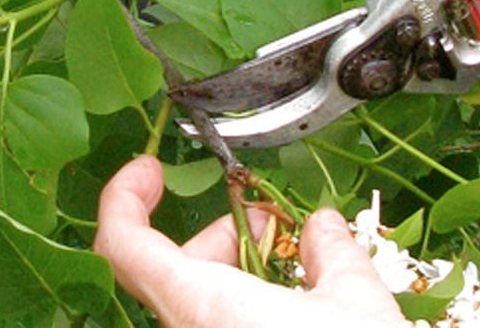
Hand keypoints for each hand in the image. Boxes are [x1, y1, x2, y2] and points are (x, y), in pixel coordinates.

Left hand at [94, 156, 409, 327]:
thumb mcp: (356, 302)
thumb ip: (332, 253)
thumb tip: (323, 227)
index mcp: (204, 308)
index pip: (123, 245)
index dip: (125, 197)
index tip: (149, 168)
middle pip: (168, 272)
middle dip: (218, 238)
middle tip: (271, 225)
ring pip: (193, 305)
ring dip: (234, 276)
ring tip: (293, 269)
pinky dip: (240, 311)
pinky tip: (292, 312)